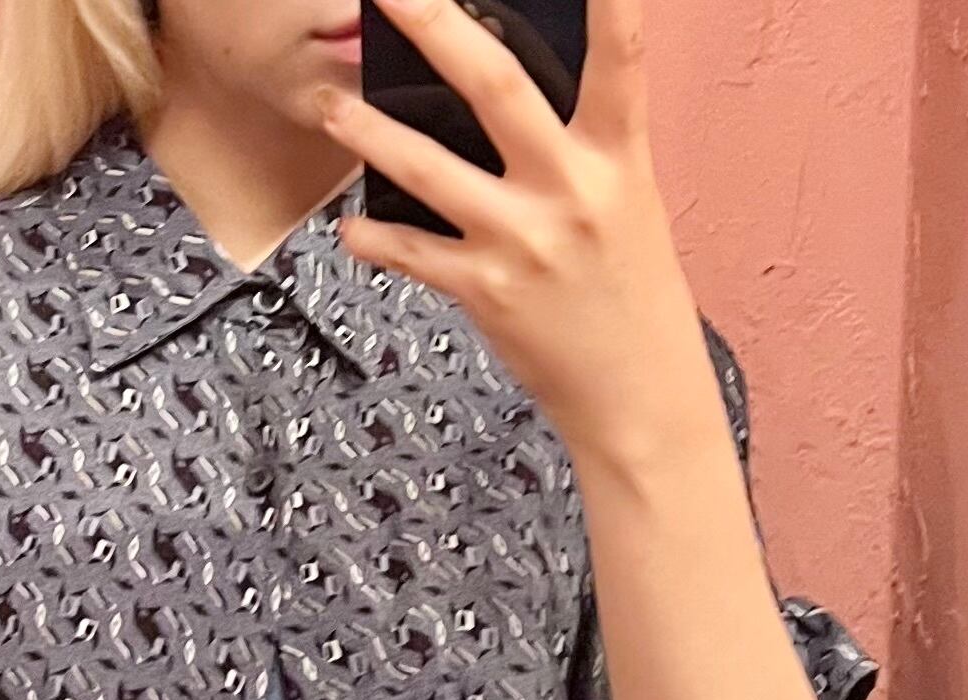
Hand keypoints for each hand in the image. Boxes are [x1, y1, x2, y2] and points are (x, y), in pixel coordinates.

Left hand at [319, 0, 727, 473]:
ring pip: (431, 171)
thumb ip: (577, 149)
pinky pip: (415, 255)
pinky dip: (377, 237)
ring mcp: (525, 241)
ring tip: (329, 105)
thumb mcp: (625, 205)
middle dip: (437, 27)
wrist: (638, 396)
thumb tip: (508, 101)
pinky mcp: (488, 292)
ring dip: (371, 134)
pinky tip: (351, 227)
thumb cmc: (630, 296)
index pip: (620, 57)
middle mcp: (570, 191)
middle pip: (497, 87)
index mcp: (617, 158)